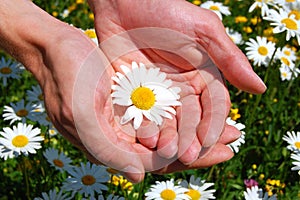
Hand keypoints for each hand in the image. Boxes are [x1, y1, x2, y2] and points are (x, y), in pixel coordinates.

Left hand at [87, 0, 265, 164]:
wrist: (125, 2)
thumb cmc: (167, 10)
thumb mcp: (203, 31)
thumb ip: (229, 59)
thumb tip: (260, 89)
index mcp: (203, 78)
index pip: (213, 108)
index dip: (213, 124)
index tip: (210, 140)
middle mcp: (182, 90)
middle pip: (190, 121)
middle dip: (189, 138)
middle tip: (187, 155)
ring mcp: (157, 94)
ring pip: (166, 122)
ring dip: (166, 138)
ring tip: (165, 151)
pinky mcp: (134, 94)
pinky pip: (140, 115)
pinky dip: (142, 127)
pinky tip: (143, 138)